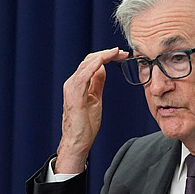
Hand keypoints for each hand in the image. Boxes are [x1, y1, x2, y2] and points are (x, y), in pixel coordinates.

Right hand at [55, 47, 128, 173]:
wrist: (78, 141)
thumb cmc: (85, 124)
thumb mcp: (95, 98)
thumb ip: (97, 82)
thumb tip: (103, 68)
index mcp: (78, 83)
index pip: (92, 63)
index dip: (106, 56)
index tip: (121, 54)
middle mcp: (72, 82)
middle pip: (89, 60)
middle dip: (107, 53)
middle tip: (123, 51)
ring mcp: (71, 88)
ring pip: (86, 64)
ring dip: (102, 56)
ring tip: (116, 53)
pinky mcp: (74, 95)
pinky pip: (83, 76)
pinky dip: (93, 66)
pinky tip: (103, 61)